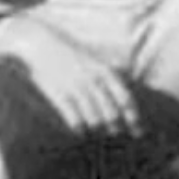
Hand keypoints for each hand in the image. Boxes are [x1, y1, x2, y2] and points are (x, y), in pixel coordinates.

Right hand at [0, 16, 141, 138]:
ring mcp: (77, 89)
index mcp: (105, 72)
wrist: (41, 45)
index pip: (125, 99)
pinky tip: (79, 130)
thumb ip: (112, 75)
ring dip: (97, 129)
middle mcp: (94, 81)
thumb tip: (129, 93)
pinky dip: (79, 129)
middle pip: (111, 114)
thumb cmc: (70, 54)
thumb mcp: (96, 60)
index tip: (137, 131)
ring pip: (95, 120)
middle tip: (114, 133)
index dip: (133, 118)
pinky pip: (75, 120)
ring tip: (96, 133)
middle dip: (114, 127)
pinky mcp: (60, 95)